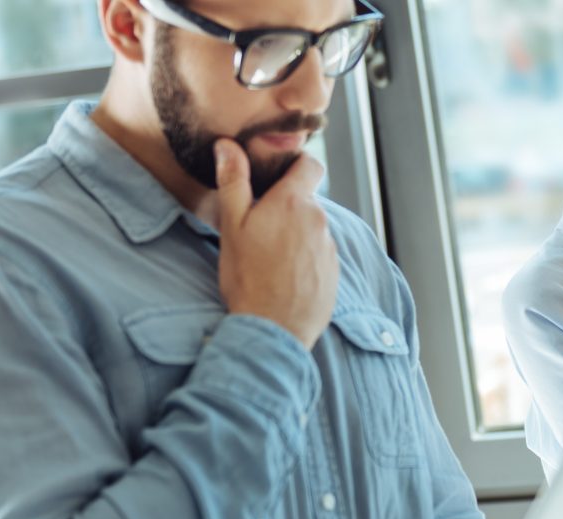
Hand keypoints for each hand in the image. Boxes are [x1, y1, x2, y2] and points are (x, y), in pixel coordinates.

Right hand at [213, 139, 338, 349]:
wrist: (273, 328)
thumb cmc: (248, 276)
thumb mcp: (232, 226)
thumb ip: (233, 182)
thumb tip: (228, 145)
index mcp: (294, 202)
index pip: (310, 164)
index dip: (295, 164)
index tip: (277, 176)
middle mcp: (319, 220)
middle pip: (306, 200)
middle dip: (286, 207)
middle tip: (259, 228)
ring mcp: (330, 247)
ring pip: (312, 228)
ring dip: (295, 234)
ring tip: (269, 257)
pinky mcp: (334, 272)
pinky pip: (319, 254)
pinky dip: (304, 258)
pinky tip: (284, 276)